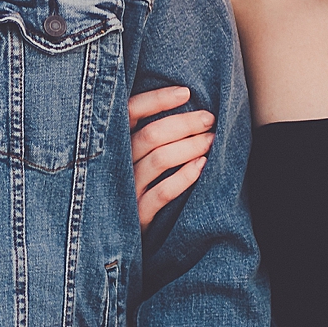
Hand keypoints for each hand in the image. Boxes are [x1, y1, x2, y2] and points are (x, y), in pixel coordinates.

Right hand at [129, 86, 213, 228]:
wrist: (126, 234)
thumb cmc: (141, 183)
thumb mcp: (136, 154)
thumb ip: (150, 132)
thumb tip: (186, 99)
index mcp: (116, 143)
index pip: (131, 111)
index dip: (158, 99)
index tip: (186, 93)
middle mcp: (117, 164)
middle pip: (151, 135)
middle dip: (184, 124)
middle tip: (209, 119)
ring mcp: (127, 190)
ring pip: (159, 160)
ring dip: (190, 146)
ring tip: (211, 140)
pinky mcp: (138, 215)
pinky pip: (162, 193)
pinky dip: (184, 177)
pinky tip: (202, 166)